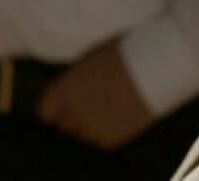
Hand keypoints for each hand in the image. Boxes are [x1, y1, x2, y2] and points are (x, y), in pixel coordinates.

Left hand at [35, 38, 154, 150]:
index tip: (60, 108)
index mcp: (63, 90)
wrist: (153, 68)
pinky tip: (117, 117)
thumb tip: (68, 91)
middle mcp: (72, 112)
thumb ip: (73, 80)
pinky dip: (105, 134)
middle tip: (87, 109)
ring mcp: (90, 128)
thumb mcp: (88, 60)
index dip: (53, 110)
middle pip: (62, 126)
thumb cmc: (122, 56)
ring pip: (81, 136)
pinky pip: (99, 142)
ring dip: (88, 128)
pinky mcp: (109, 140)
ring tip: (106, 111)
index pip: (44, 111)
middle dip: (70, 119)